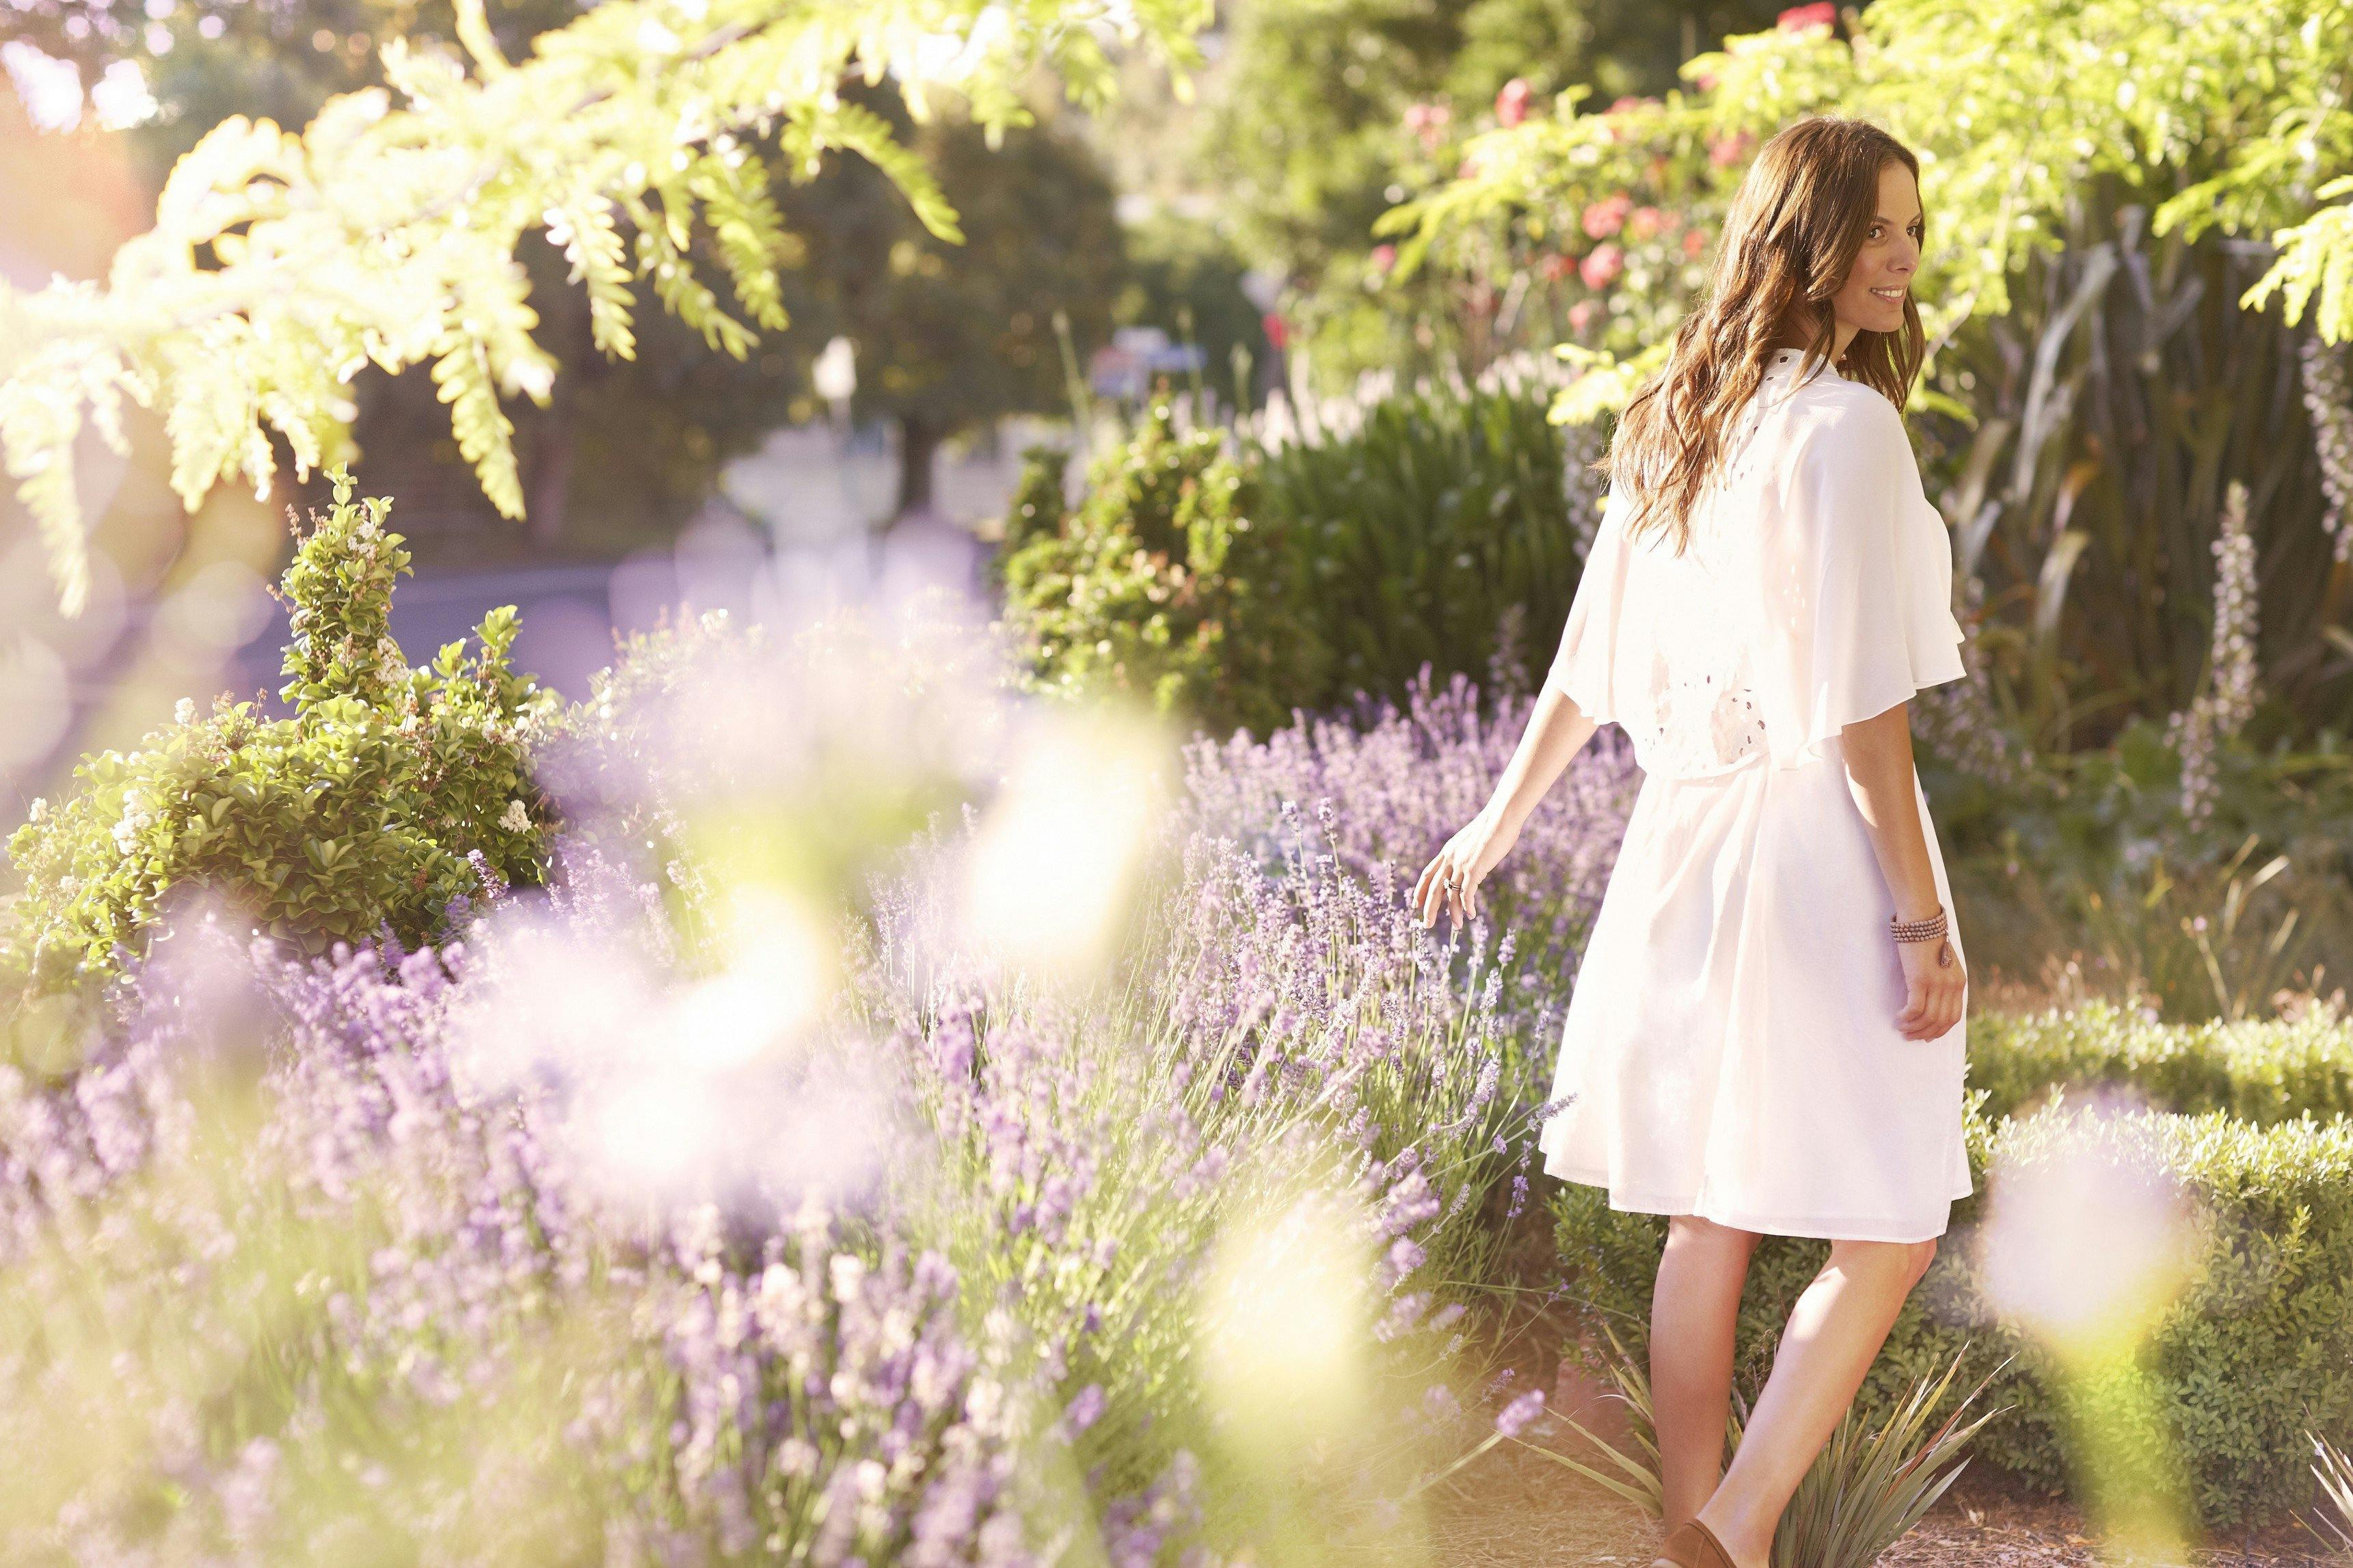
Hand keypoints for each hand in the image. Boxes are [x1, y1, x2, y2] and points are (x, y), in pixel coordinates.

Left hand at [1413, 810, 1515, 927]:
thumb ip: (1464, 856)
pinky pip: (1467, 893)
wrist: (1501, 818)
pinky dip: (1468, 906)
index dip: (1420, 891)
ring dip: (1453, 913)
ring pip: (1451, 894)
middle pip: (1433, 888)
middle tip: (1427, 924)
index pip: (1427, 875)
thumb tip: (1467, 869)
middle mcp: (1450, 858)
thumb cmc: (1491, 829)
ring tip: (1457, 926)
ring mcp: (1461, 863)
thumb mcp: (1470, 843)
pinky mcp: (1474, 868)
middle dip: (1429, 908)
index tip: (1416, 904)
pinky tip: (1471, 914)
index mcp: (1447, 852)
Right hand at [1893, 929, 1965, 1040]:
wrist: (1921, 921)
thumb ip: (1942, 980)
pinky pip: (1915, 1008)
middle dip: (1925, 1033)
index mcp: (1959, 982)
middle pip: (1941, 1021)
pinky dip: (1906, 1018)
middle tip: (1909, 1037)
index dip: (1940, 1031)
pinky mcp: (1920, 979)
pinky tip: (1898, 1018)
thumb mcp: (1942, 962)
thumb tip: (1932, 999)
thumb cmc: (1927, 939)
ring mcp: (1937, 983)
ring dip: (1913, 1027)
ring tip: (1900, 1028)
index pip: (1954, 1016)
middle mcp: (1951, 985)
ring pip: (1927, 1017)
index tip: (1926, 1037)